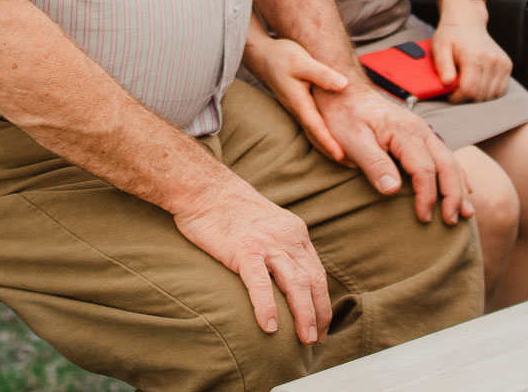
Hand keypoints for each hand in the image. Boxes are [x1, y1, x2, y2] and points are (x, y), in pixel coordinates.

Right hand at [172, 175, 331, 344]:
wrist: (204, 188)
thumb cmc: (230, 211)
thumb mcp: (267, 226)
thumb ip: (280, 248)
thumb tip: (285, 280)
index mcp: (295, 233)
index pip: (317, 273)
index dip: (322, 301)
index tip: (322, 325)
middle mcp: (287, 238)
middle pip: (312, 280)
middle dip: (319, 313)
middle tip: (317, 340)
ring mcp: (266, 243)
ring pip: (295, 282)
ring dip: (304, 314)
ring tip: (305, 339)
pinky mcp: (243, 248)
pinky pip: (259, 281)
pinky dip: (267, 305)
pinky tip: (270, 327)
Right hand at [241, 32, 348, 161]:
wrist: (263, 56)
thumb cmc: (282, 57)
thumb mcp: (302, 61)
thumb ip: (322, 74)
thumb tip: (343, 85)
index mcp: (299, 102)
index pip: (316, 127)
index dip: (329, 142)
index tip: (341, 157)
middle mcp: (298, 110)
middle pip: (316, 137)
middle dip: (332, 153)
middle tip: (353, 166)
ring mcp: (298, 110)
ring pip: (314, 134)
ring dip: (329, 148)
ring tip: (348, 160)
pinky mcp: (300, 107)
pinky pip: (314, 127)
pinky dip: (325, 137)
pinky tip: (335, 140)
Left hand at [311, 83, 473, 224]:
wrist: (345, 93)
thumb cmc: (345, 117)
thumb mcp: (352, 141)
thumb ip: (374, 164)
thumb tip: (393, 190)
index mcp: (405, 132)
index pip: (425, 170)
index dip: (426, 196)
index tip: (423, 218)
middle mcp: (421, 130)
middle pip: (446, 165)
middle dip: (452, 195)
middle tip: (450, 221)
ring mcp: (423, 131)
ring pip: (451, 161)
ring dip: (460, 188)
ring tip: (466, 213)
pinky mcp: (421, 135)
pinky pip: (446, 155)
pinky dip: (458, 174)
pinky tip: (465, 188)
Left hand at [430, 0, 510, 102]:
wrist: (467, 21)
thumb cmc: (451, 35)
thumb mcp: (439, 47)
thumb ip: (442, 65)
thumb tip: (447, 83)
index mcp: (474, 56)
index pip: (468, 90)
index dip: (456, 97)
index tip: (448, 93)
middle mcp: (492, 60)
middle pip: (480, 95)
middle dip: (465, 97)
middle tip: (456, 88)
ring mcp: (502, 63)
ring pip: (491, 95)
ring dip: (478, 95)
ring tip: (467, 83)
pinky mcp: (507, 65)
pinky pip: (500, 90)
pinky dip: (489, 91)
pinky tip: (479, 82)